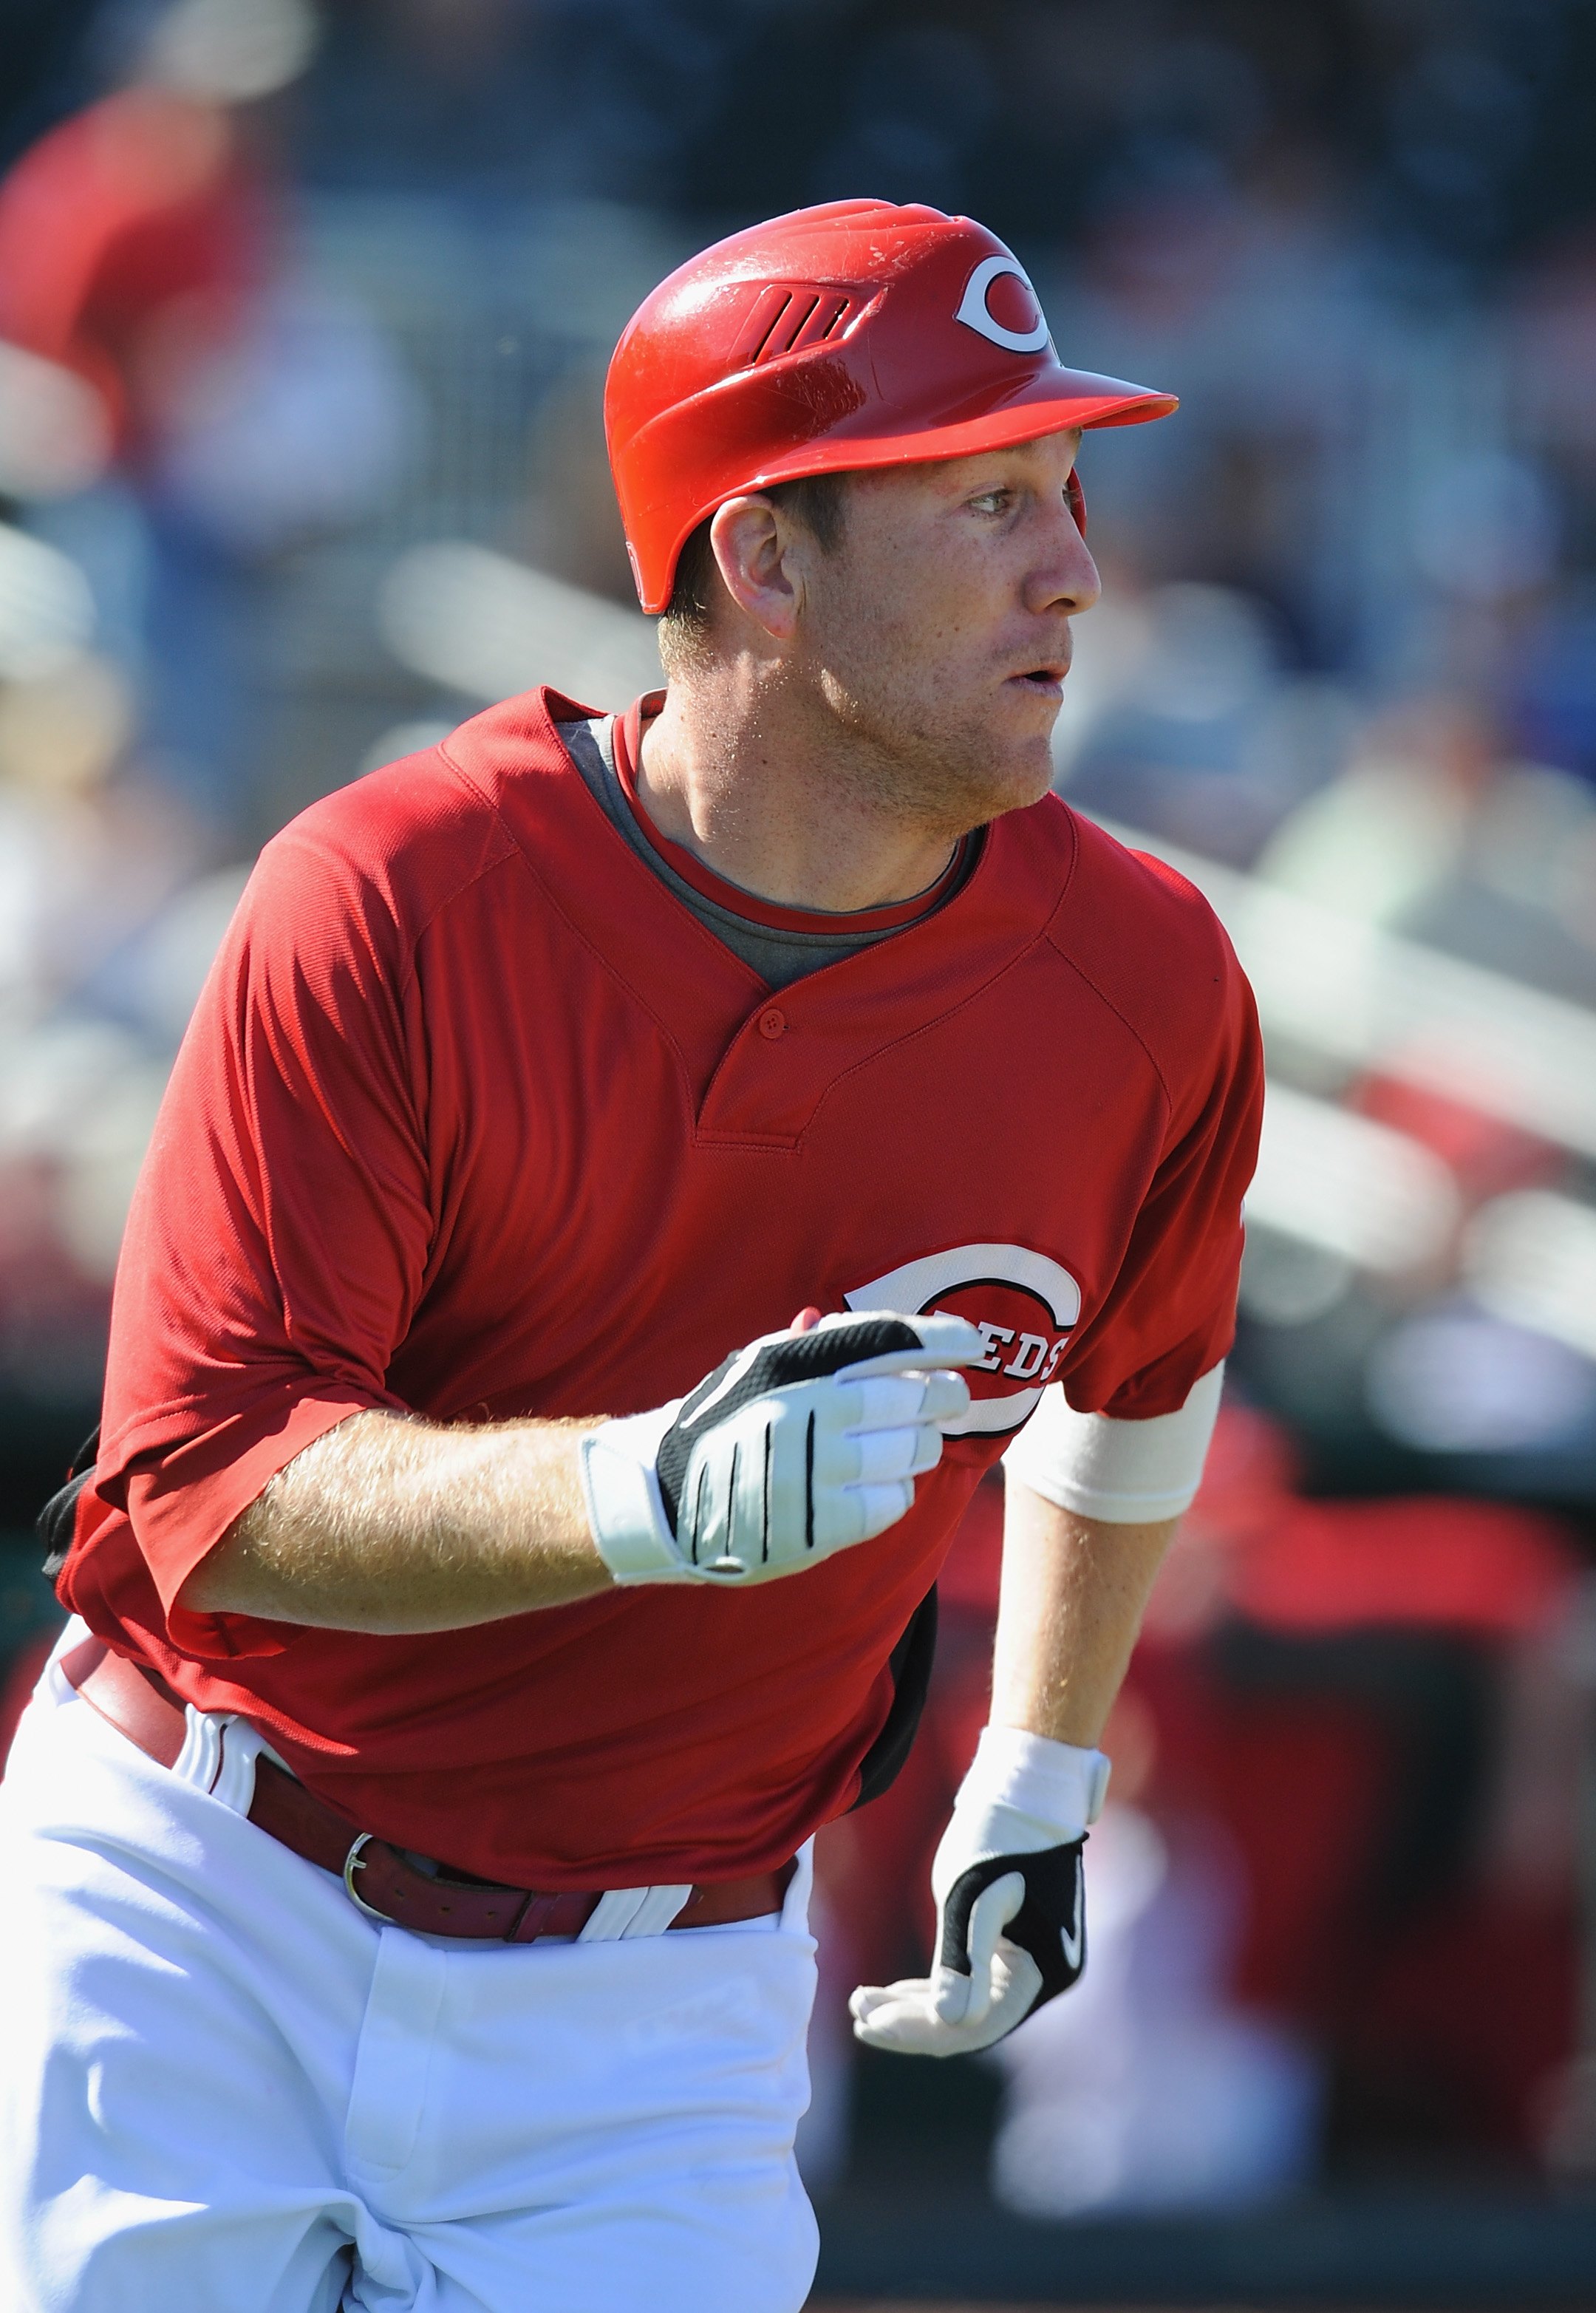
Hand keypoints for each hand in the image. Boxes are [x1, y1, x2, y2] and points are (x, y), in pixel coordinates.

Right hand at [579, 1310, 983, 1585]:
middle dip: (944, 1396)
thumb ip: (816, 1344)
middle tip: (952, 1396)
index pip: (889, 1340)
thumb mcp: (759, 1366)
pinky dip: (896, 1492)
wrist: (665, 1498)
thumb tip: (874, 1322)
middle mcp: (805, 1411)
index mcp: (793, 1363)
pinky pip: (891, 1503)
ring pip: (911, 1453)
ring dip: (920, 1445)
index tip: (974, 1342)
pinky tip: (879, 1484)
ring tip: (909, 1442)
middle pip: (914, 1398)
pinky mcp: (817, 1525)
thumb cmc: (724, 1421)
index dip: (942, 1339)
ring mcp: (813, 1471)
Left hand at [850, 1726, 1108, 2056]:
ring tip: (862, 2006)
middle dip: (910, 2021)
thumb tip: (951, 2024)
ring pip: (964, 2003)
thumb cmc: (1000, 1837)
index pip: (976, 2025)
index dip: (921, 2031)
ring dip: (915, 2006)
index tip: (872, 2025)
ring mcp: (1026, 1963)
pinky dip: (932, 1987)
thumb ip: (960, 1962)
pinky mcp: (1010, 1947)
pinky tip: (894, 1993)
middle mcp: (1041, 1978)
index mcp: (1045, 1972)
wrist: (1026, 1791)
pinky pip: (968, 1981)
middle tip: (858, 2017)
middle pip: (967, 2021)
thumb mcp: (973, 1897)